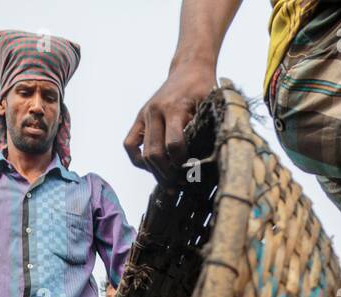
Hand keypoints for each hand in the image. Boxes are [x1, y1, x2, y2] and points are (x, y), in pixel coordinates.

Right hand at [124, 60, 216, 181]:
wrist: (189, 68)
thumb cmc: (204, 88)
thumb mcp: (210, 104)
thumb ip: (205, 127)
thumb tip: (207, 159)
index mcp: (174, 108)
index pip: (173, 144)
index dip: (182, 163)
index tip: (192, 172)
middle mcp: (155, 111)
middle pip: (155, 153)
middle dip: (167, 174)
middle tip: (180, 184)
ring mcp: (144, 115)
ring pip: (142, 154)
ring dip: (155, 172)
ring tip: (169, 182)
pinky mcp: (139, 118)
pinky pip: (130, 145)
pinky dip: (139, 160)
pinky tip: (153, 167)